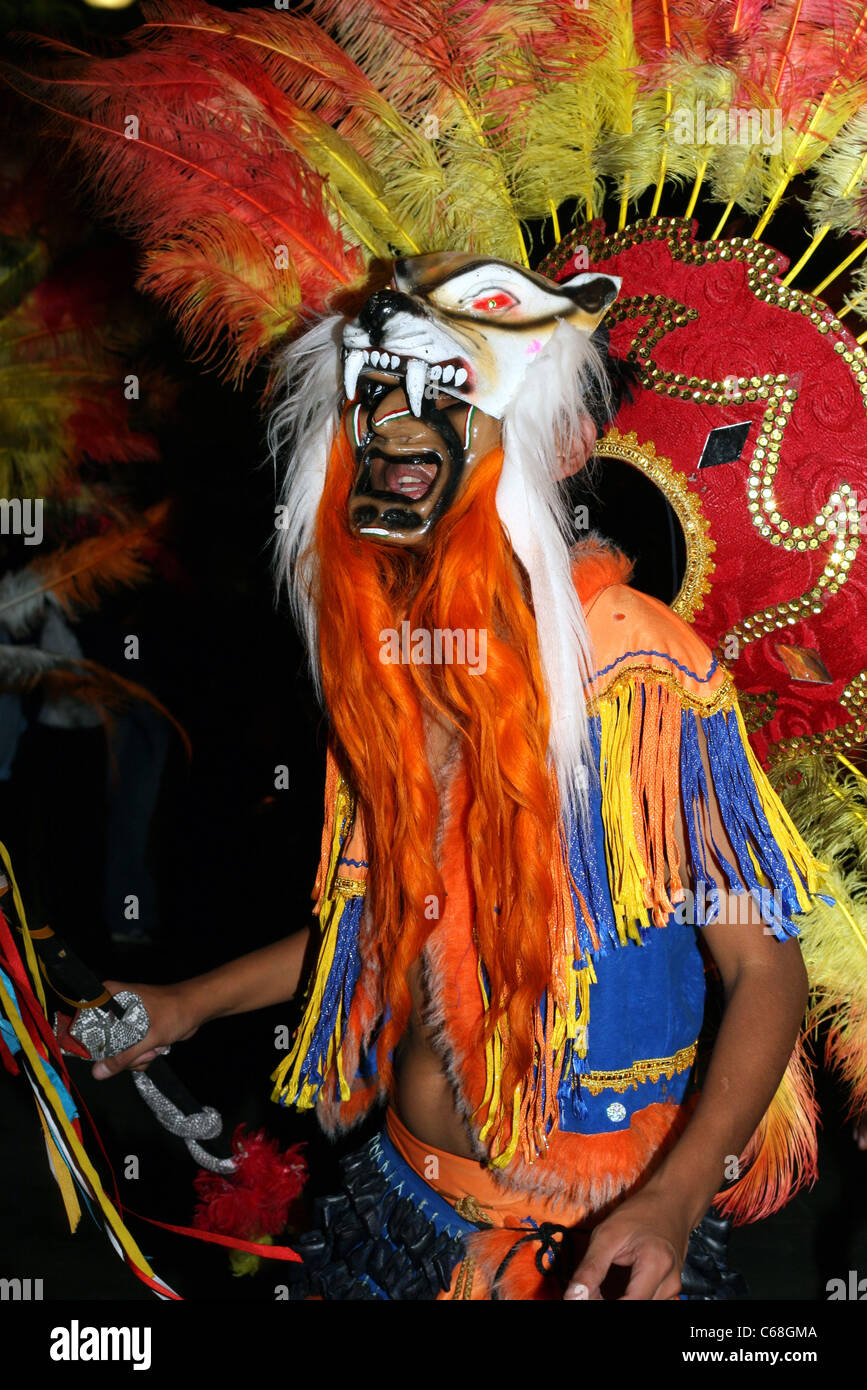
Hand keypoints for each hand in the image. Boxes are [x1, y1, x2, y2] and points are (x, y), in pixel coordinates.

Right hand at [89, 980, 200, 1079]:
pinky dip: (142, 1055)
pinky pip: (130, 1050)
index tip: (98, 1049)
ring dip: (136, 1056)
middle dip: (123, 1054)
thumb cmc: (173, 1012)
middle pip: (102, 1041)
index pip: (84, 1017)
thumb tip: (98, 1072)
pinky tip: (156, 1049)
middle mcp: (115, 1007)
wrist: (197, 1009)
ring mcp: (125, 1021)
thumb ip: (122, 1056)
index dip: (86, 1038)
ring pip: (117, 1049)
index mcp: (111, 997)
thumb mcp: (147, 1037)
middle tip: (142, 1051)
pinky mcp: (136, 1030)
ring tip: (153, 1048)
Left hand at [564, 1187, 690, 1300]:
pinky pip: (646, 1304)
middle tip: (587, 1292)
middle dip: (607, 1305)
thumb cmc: (639, 1213)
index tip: (583, 1297)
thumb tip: (572, 1298)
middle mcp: (670, 1282)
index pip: (628, 1305)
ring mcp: (673, 1289)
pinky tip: (612, 1292)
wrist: (670, 1203)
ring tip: (598, 1290)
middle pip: (636, 1309)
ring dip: (617, 1304)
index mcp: (656, 1265)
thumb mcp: (607, 1235)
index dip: (601, 1305)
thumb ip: (590, 1269)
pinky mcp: (670, 1290)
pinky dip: (627, 1301)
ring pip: (642, 1309)